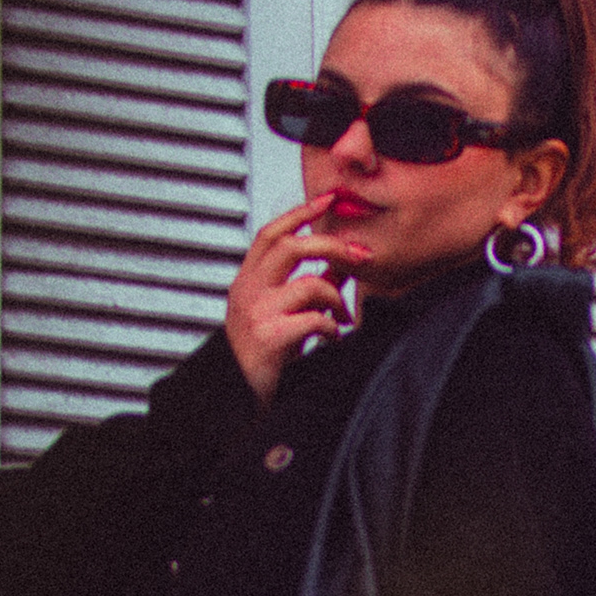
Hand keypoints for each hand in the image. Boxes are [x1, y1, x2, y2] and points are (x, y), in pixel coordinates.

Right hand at [225, 198, 366, 406]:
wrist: (236, 396)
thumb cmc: (260, 356)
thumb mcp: (278, 313)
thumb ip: (305, 287)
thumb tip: (339, 264)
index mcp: (247, 281)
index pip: (271, 234)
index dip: (299, 213)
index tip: (326, 199)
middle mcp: (247, 291)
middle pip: (292, 246)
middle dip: (332, 245)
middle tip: (359, 255)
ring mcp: (257, 313)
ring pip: (310, 284)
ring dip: (336, 298)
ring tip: (341, 316)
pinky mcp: (270, 337)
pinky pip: (315, 319)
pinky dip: (333, 327)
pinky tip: (332, 338)